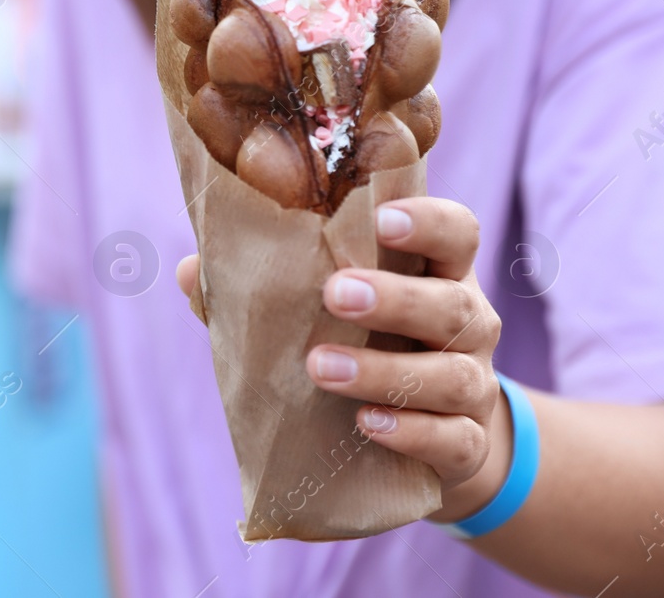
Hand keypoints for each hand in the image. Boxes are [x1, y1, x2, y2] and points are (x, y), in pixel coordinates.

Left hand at [176, 196, 510, 519]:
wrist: (428, 439)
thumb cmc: (363, 346)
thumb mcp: (322, 311)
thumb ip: (264, 288)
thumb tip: (190, 270)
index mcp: (434, 273)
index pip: (456, 232)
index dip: (428, 221)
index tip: (381, 218)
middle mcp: (467, 323)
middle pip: (453, 303)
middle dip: (395, 298)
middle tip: (336, 294)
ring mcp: (472, 385)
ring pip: (451, 375)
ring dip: (384, 371)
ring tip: (320, 367)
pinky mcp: (467, 445)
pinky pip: (453, 440)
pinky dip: (412, 433)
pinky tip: (367, 424)